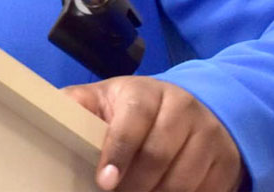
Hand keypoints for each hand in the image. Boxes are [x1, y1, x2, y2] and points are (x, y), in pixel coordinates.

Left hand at [63, 76, 243, 191]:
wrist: (191, 110)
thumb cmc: (135, 109)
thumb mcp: (107, 99)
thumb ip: (79, 105)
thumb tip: (47, 111)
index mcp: (147, 92)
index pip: (134, 119)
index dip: (118, 152)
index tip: (105, 182)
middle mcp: (182, 108)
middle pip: (158, 155)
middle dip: (135, 185)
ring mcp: (208, 136)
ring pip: (182, 180)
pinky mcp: (226, 163)